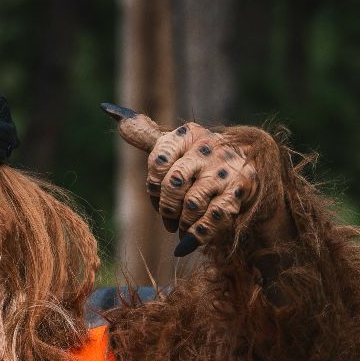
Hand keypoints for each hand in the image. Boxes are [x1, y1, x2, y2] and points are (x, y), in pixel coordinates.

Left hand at [103, 103, 269, 257]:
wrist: (246, 166)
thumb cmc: (200, 159)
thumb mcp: (176, 145)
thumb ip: (147, 136)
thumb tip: (113, 115)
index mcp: (188, 134)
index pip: (158, 161)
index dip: (153, 186)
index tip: (158, 196)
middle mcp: (208, 149)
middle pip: (174, 184)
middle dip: (167, 208)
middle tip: (168, 221)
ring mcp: (225, 170)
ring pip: (193, 204)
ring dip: (182, 223)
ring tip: (181, 228)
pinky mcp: (239, 191)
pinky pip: (214, 218)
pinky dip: (197, 236)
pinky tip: (186, 245)